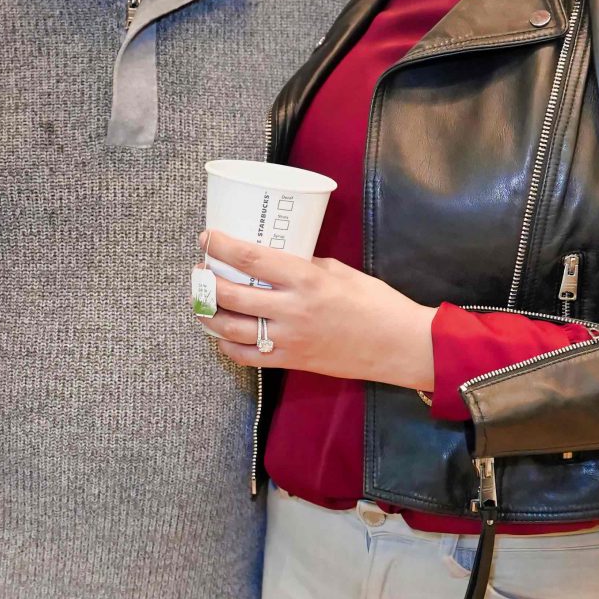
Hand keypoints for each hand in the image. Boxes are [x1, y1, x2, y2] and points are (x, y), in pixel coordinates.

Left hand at [195, 229, 434, 388]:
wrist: (397, 345)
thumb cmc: (374, 303)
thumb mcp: (338, 271)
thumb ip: (303, 266)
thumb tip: (274, 262)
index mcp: (306, 280)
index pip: (251, 259)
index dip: (221, 247)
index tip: (207, 238)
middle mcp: (292, 310)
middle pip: (231, 294)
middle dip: (206, 280)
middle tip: (200, 270)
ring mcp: (289, 339)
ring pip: (230, 328)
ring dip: (208, 313)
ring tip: (201, 301)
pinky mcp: (291, 361)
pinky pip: (246, 357)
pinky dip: (227, 345)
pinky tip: (222, 334)